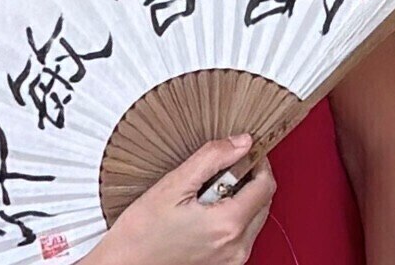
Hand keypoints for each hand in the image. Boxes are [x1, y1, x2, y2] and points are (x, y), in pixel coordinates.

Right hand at [94, 135, 275, 264]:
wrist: (129, 261)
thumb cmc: (144, 228)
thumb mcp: (175, 183)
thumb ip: (212, 158)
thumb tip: (242, 142)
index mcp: (228, 225)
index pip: (265, 186)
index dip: (258, 162)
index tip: (244, 148)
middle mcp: (237, 246)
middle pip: (263, 202)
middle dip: (249, 178)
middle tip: (220, 167)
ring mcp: (233, 259)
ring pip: (255, 217)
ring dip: (241, 196)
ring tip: (207, 189)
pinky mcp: (226, 264)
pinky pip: (243, 232)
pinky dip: (233, 214)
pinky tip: (206, 208)